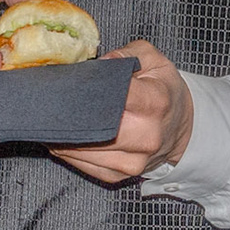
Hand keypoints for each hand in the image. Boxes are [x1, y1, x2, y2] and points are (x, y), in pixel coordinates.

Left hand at [53, 41, 191, 182]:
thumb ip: (124, 54)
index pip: (116, 95)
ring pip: (83, 150)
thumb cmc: (163, 91)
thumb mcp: (153, 60)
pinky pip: (83, 166)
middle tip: (49, 102)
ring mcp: (133, 160)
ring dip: (62, 136)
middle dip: (68, 115)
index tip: (68, 84)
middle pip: (93, 127)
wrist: (180, 127)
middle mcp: (146, 135)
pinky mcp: (119, 175)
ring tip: (52, 118)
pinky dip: (68, 151)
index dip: (87, 89)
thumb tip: (97, 64)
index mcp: (155, 101)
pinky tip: (62, 137)